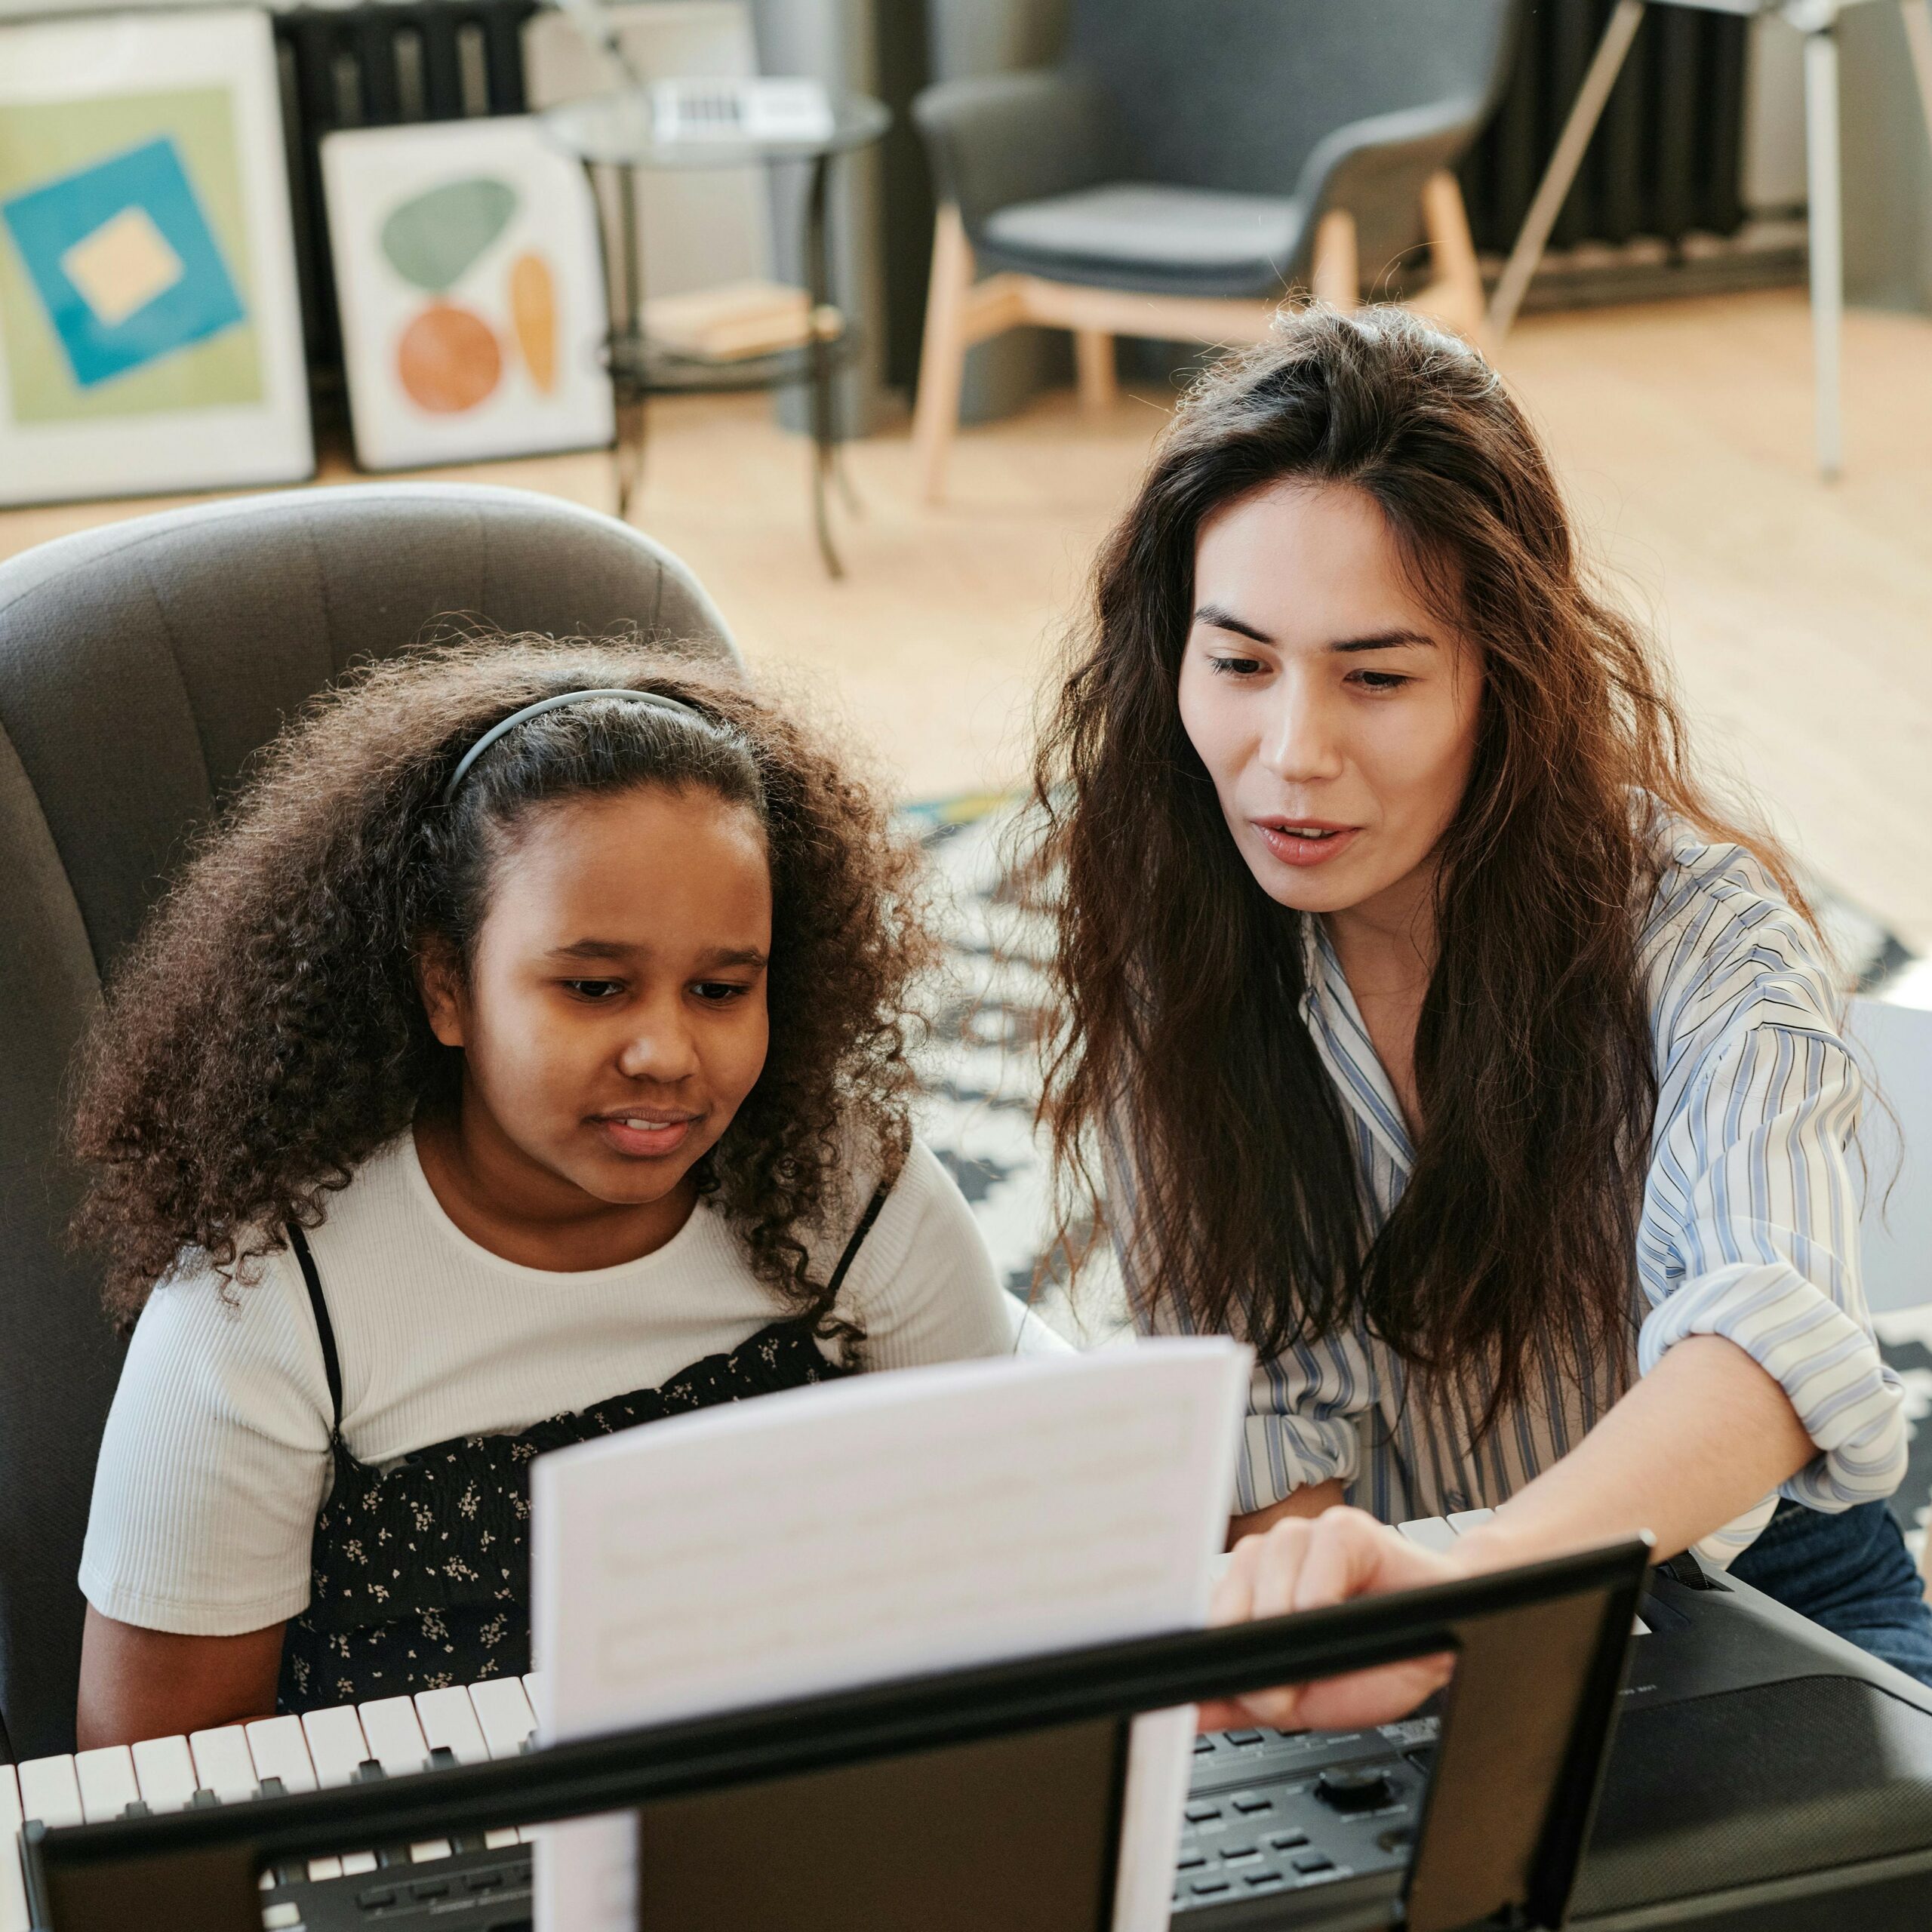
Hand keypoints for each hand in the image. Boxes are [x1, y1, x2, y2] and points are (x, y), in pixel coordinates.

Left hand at [1200, 1506, 1463, 1732]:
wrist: (1443, 1642)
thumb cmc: (1374, 1661)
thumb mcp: (1298, 1699)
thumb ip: (1239, 1698)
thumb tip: (1185, 1713)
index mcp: (1249, 1587)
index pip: (1208, 1619)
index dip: (1217, 1658)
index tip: (1233, 1686)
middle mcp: (1269, 1556)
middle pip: (1232, 1610)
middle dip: (1259, 1664)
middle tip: (1291, 1694)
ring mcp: (1304, 1536)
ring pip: (1269, 1591)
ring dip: (1292, 1640)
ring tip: (1323, 1661)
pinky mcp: (1344, 1528)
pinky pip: (1315, 1571)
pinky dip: (1322, 1603)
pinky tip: (1342, 1619)